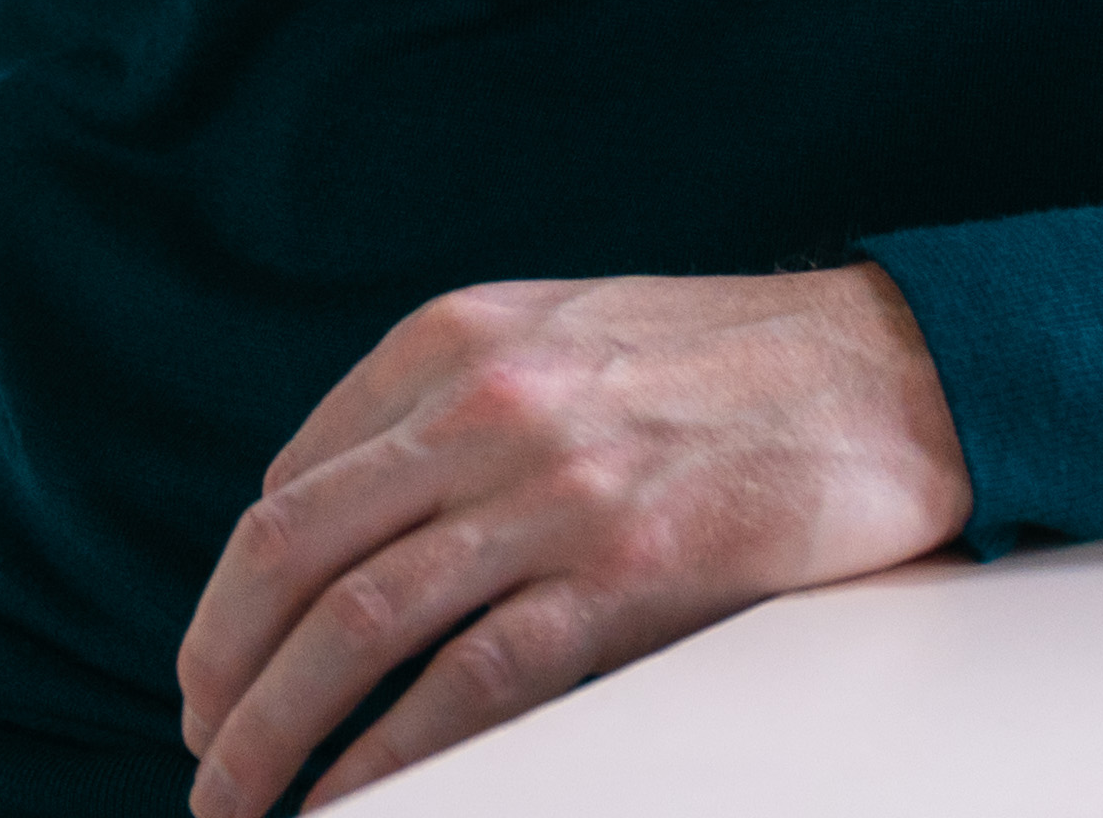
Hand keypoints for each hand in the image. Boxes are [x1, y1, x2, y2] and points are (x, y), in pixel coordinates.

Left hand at [171, 262, 972, 816]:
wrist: (902, 366)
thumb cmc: (741, 359)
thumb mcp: (570, 332)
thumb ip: (459, 400)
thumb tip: (347, 510)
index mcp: (458, 339)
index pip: (293, 481)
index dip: (234, 591)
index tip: (224, 661)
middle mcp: (486, 405)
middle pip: (290, 553)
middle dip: (219, 669)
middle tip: (200, 746)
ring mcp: (553, 491)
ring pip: (357, 628)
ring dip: (271, 731)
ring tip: (236, 797)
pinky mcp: (625, 573)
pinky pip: (467, 687)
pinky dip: (388, 759)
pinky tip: (350, 804)